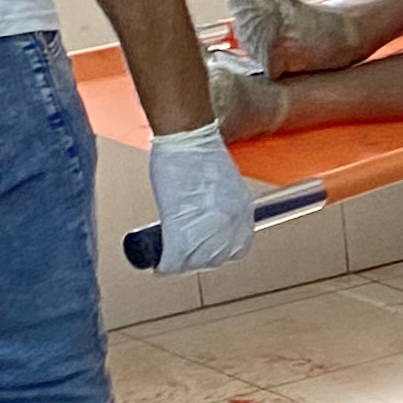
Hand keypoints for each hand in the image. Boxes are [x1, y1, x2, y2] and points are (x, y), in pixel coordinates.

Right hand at [143, 124, 254, 272]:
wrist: (187, 136)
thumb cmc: (198, 153)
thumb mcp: (222, 185)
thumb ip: (220, 204)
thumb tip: (207, 217)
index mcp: (243, 211)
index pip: (237, 249)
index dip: (217, 254)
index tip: (202, 253)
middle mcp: (232, 221)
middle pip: (216, 258)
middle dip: (197, 262)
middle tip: (180, 259)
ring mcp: (209, 224)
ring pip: (195, 261)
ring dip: (181, 265)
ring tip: (168, 261)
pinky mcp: (184, 225)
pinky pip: (177, 257)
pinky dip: (167, 265)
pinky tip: (159, 266)